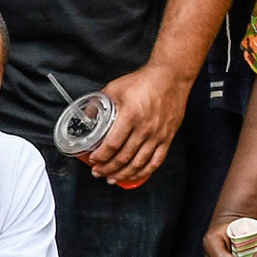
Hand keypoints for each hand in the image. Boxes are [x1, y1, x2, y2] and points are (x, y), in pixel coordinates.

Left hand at [86, 59, 186, 186]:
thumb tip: (86, 117)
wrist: (170, 78)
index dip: (101, 156)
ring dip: (123, 174)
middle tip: (98, 172)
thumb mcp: (114, 88)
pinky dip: (144, 172)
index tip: (93, 159)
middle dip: (108, 168)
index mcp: (130, 116)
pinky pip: (156, 161)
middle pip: (124, 157)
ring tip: (111, 178)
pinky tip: (134, 176)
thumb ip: (99, 104)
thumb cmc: (143, 82)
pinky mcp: (167, 138)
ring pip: (139, 163)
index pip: (113, 144)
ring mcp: (158, 135)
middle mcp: (145, 128)